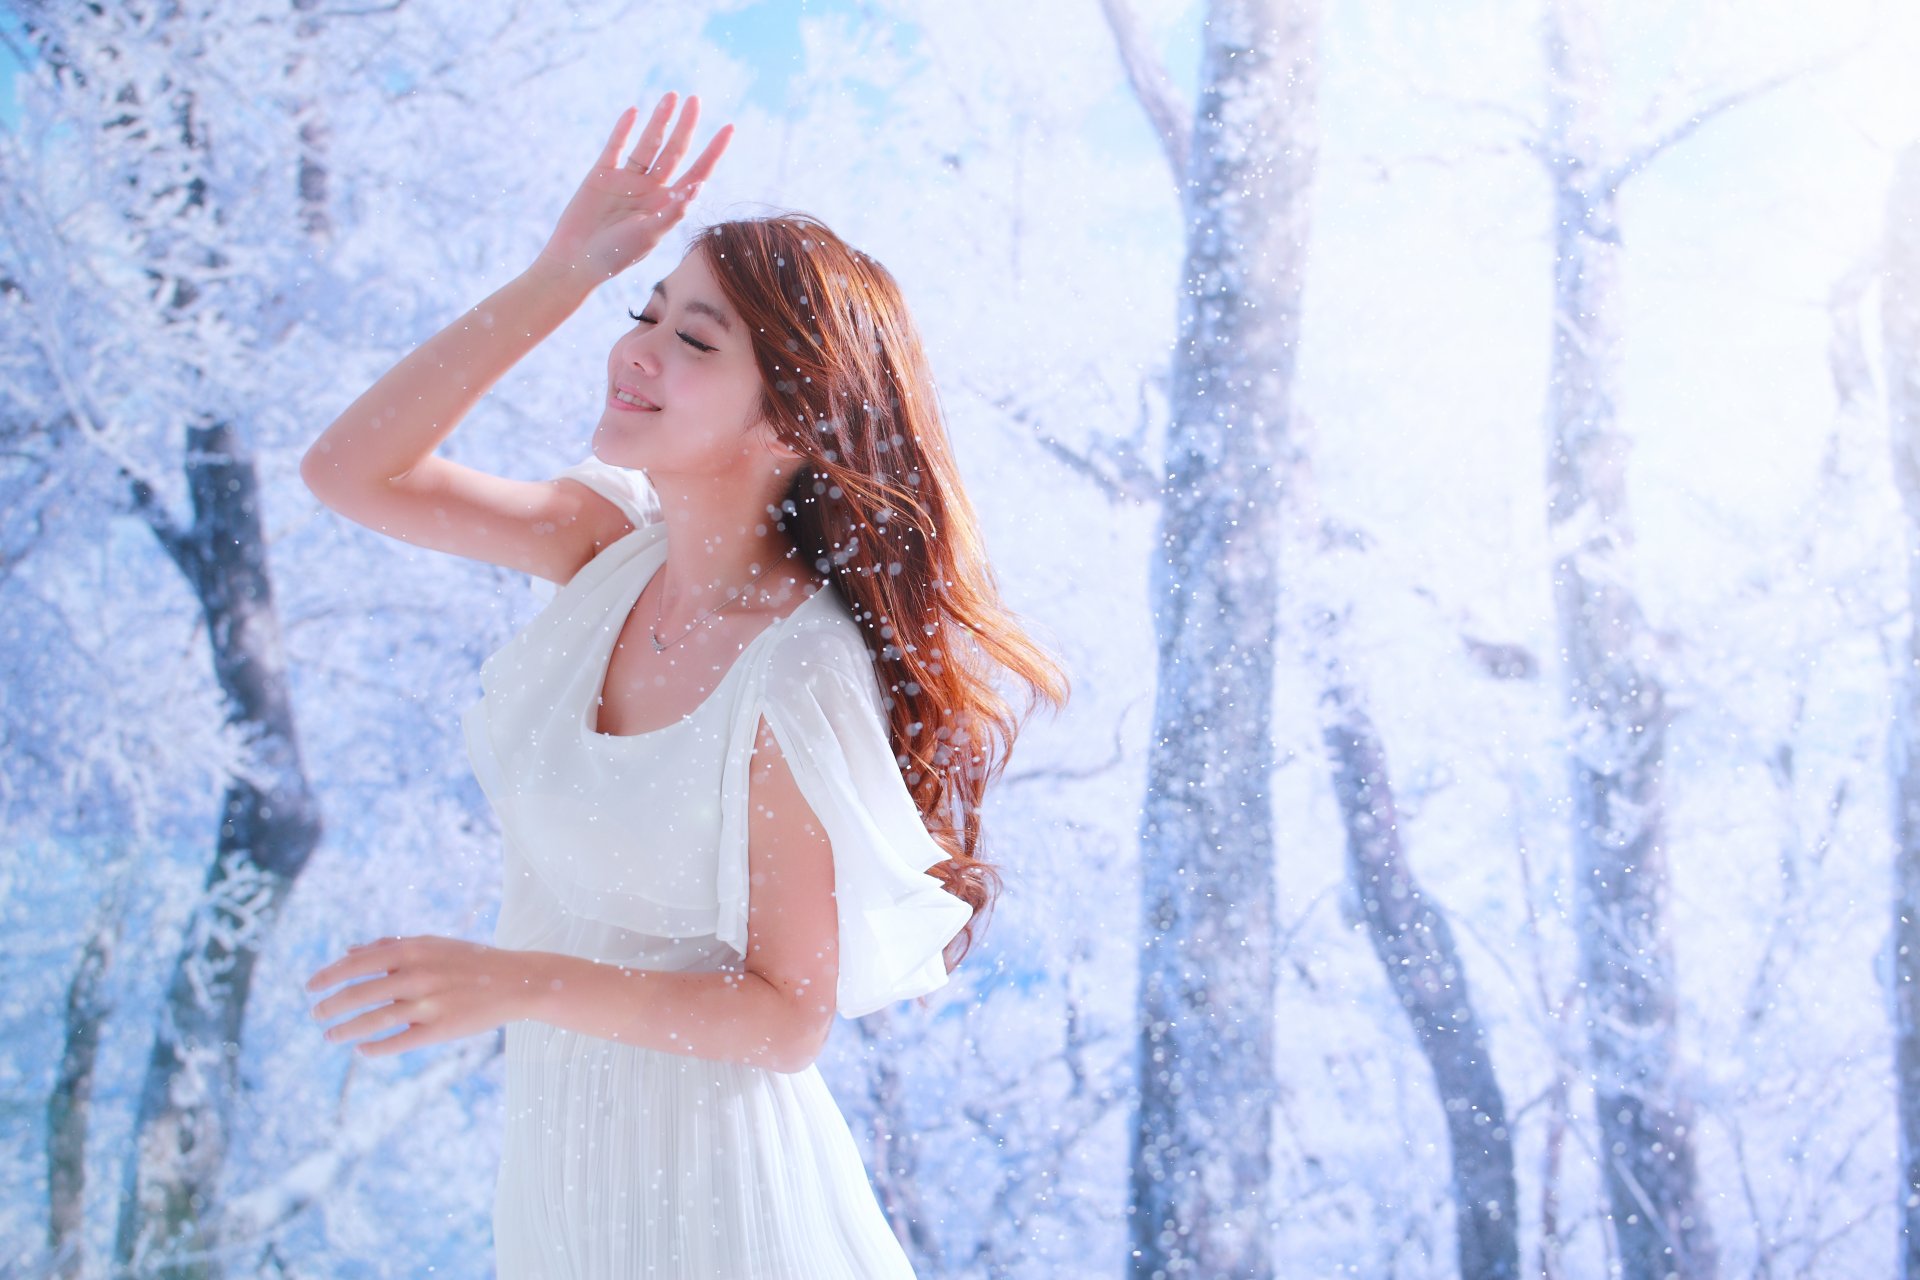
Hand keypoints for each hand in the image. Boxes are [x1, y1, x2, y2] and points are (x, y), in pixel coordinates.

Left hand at [306, 934, 532, 1057]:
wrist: (515, 981)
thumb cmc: (468, 960)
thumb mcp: (430, 944)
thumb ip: (390, 946)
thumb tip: (348, 952)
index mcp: (412, 950)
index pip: (356, 964)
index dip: (328, 976)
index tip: (310, 988)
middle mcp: (416, 975)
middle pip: (359, 994)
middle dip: (330, 1006)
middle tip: (315, 1014)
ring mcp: (428, 1004)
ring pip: (373, 1021)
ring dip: (345, 1030)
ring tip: (329, 1035)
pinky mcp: (440, 1029)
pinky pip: (398, 1041)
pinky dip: (375, 1048)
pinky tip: (361, 1049)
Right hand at [534, 92, 732, 284]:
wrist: (576, 259)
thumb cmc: (616, 255)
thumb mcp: (649, 236)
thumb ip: (672, 212)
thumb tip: (698, 187)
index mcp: (668, 204)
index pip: (697, 172)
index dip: (713, 151)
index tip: (729, 127)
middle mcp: (651, 188)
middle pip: (675, 151)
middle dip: (686, 126)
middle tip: (696, 100)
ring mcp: (627, 179)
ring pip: (648, 144)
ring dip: (659, 121)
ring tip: (671, 97)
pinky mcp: (602, 173)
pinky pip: (616, 146)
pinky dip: (623, 130)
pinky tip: (634, 112)